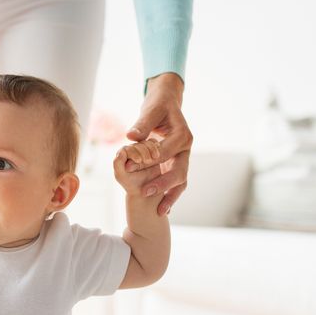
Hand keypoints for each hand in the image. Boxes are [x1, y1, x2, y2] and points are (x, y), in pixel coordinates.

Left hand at [114, 140, 164, 196]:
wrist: (145, 191)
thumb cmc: (131, 184)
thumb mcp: (121, 176)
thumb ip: (117, 164)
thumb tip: (121, 151)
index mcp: (122, 155)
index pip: (127, 149)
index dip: (133, 153)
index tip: (139, 161)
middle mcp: (131, 150)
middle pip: (138, 145)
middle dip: (143, 151)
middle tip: (148, 161)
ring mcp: (142, 150)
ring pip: (147, 143)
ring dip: (151, 148)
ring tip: (155, 157)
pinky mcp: (152, 151)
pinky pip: (154, 144)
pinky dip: (156, 146)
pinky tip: (159, 152)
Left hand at [125, 73, 191, 214]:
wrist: (167, 103)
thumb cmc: (158, 105)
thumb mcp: (151, 110)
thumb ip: (142, 124)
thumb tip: (131, 136)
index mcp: (182, 135)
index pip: (164, 152)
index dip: (147, 160)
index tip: (129, 167)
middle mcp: (186, 148)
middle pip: (179, 171)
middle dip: (163, 184)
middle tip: (146, 192)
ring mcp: (183, 157)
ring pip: (181, 180)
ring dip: (170, 195)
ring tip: (160, 211)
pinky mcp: (177, 163)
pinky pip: (176, 182)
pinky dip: (170, 195)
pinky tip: (163, 209)